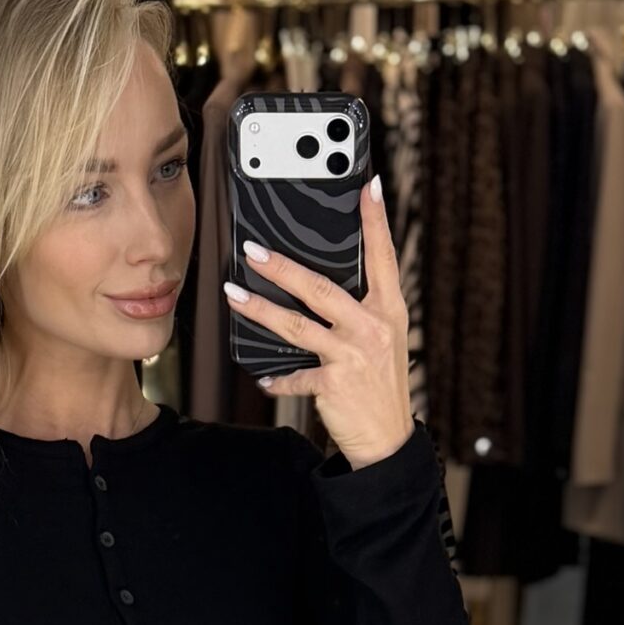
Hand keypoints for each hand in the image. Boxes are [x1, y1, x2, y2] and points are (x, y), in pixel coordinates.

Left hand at [222, 175, 413, 468]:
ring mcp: (353, 356)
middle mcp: (372, 327)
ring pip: (298, 325)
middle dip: (283, 267)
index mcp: (389, 310)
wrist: (387, 439)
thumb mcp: (384, 339)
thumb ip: (361, 308)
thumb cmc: (379, 385)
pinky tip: (262, 376)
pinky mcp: (334, 385)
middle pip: (321, 288)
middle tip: (253, 250)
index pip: (383, 256)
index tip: (366, 185)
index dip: (375, 220)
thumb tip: (320, 281)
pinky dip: (276, 379)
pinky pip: (295, 377)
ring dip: (261, 310)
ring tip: (234, 295)